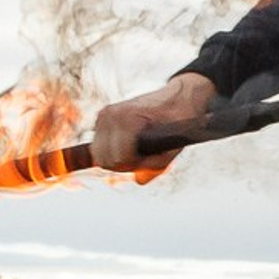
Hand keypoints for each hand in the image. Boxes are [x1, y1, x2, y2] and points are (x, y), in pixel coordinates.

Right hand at [89, 71, 218, 174]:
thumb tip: (139, 180)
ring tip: (138, 153)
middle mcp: (110, 115)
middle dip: (125, 165)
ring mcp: (104, 116)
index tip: (152, 159)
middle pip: (105, 160)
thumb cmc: (179, 120)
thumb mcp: (174, 145)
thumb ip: (157, 165)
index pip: (120, 158)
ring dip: (117, 160)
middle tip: (145, 158)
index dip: (137, 164)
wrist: (178, 98)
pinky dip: (112, 152)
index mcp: (127, 118)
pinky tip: (129, 147)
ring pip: (99, 155)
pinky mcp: (101, 119)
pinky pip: (99, 147)